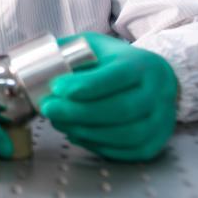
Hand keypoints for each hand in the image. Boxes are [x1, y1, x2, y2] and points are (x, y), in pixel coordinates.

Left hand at [40, 32, 177, 160]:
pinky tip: (77, 135)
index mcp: (143, 65)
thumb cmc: (118, 63)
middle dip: (78, 113)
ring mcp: (161, 121)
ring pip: (124, 134)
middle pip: (120, 109)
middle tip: (48, 109)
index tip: (56, 88)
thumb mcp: (97, 47)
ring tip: (59, 123)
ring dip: (86, 132)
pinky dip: (98, 146)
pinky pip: (126, 151)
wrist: (157, 80)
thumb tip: (36, 64)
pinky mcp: (156, 142)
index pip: (117, 77)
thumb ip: (69, 52)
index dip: (86, 86)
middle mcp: (158, 93)